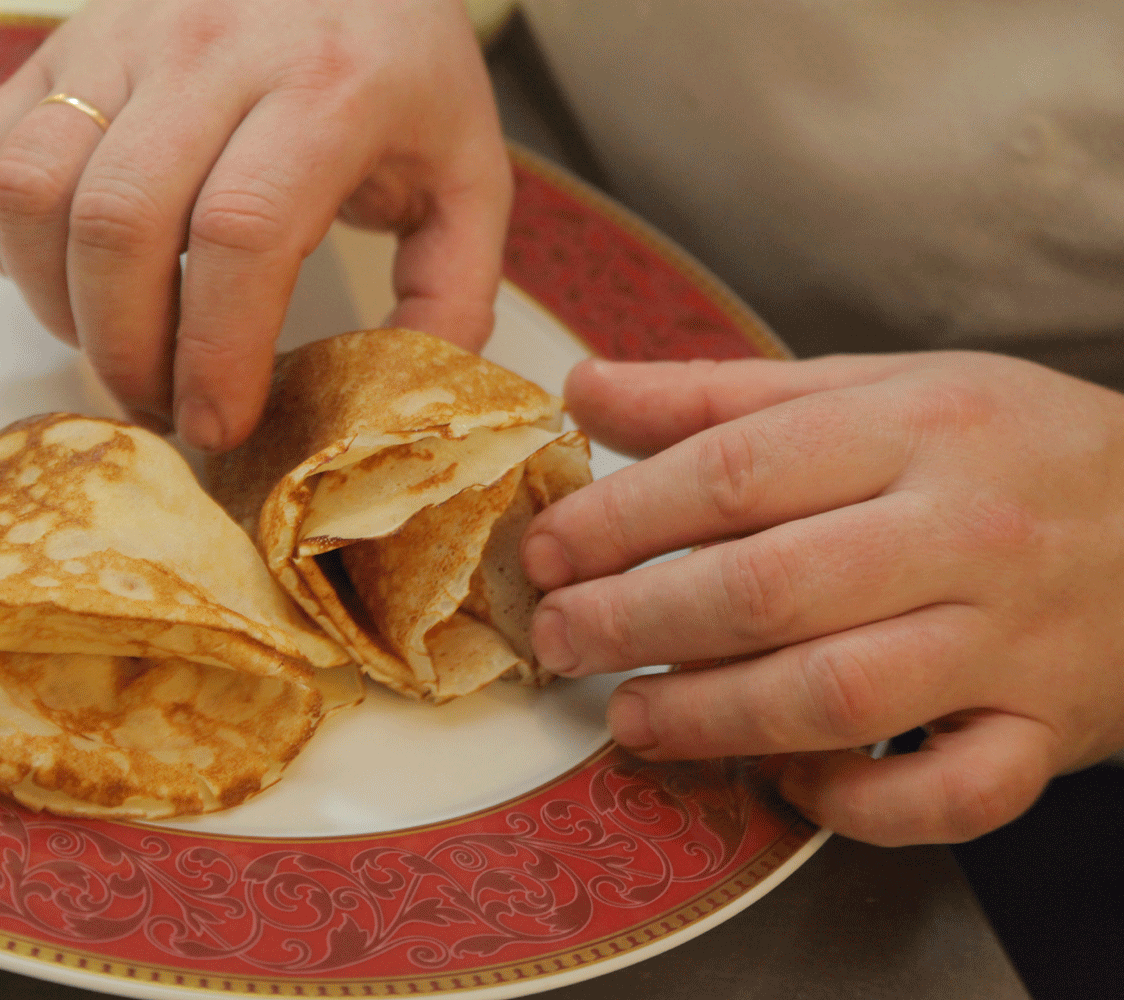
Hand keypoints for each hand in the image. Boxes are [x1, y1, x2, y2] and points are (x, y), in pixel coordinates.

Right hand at [0, 0, 510, 450]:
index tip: (218, 424)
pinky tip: (67, 276)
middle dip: (129, 351)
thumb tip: (398, 398)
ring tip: (114, 346)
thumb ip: (453, 288)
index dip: (217, 351)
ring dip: (58, 303)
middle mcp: (211, 48)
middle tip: (163, 406)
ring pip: (34, 191)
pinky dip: (3, 241)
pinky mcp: (58, 43)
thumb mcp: (467, 172)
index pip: (243, 232)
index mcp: (328, 86)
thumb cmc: (399, 70)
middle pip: (121, 224)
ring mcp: (120, 37)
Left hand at [523, 351, 1123, 845]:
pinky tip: (785, 780)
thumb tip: (586, 391)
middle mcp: (961, 530)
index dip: (619, 519)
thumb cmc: (1005, 450)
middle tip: (562, 639)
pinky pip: (947, 793)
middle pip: (766, 587)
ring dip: (712, 716)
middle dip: (635, 622)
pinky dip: (856, 802)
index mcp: (911, 427)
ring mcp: (1010, 639)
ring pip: (839, 693)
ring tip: (631, 718)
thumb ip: (722, 396)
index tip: (548, 550)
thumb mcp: (874, 388)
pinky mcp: (1044, 731)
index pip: (734, 472)